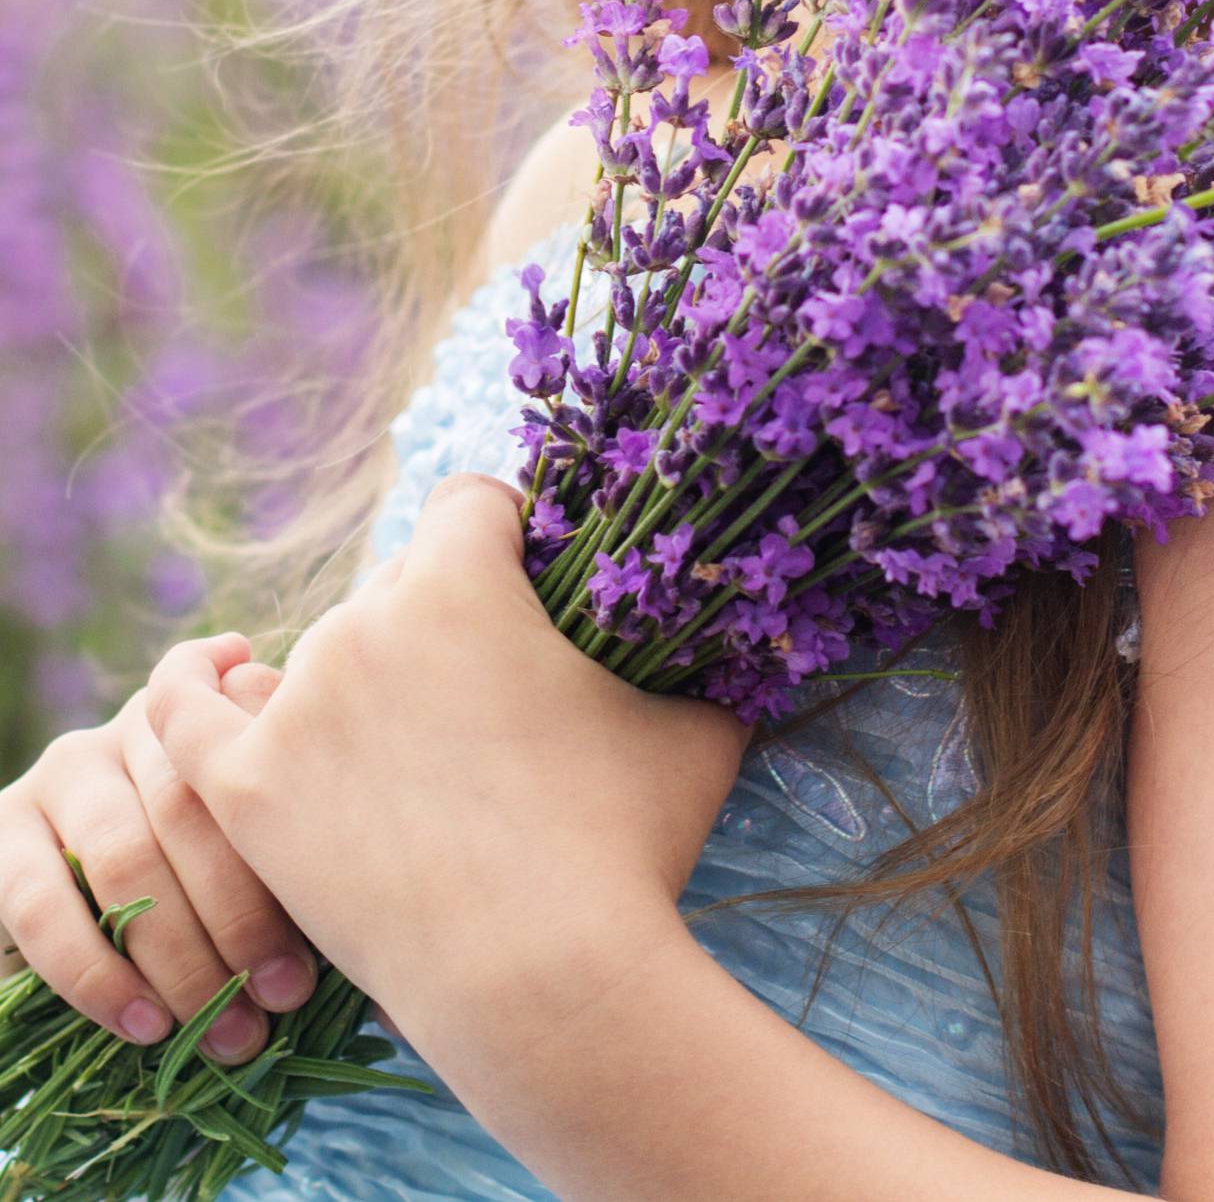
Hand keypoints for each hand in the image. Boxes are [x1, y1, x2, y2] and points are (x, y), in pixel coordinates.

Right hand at [0, 665, 315, 1061]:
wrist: (76, 880)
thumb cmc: (211, 875)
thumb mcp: (256, 844)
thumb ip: (303, 848)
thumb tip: (384, 942)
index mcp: (217, 715)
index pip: (257, 765)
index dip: (288, 859)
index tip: (329, 949)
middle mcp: (141, 726)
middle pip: (197, 811)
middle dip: (243, 917)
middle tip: (283, 1001)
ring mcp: (67, 769)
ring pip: (126, 858)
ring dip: (178, 956)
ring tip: (223, 1032)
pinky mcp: (2, 825)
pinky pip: (42, 901)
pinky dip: (94, 973)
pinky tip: (142, 1024)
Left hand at [142, 475, 751, 1021]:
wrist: (541, 976)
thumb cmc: (627, 844)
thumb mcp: (698, 726)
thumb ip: (711, 658)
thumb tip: (759, 631)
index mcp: (463, 582)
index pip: (472, 504)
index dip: (508, 534)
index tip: (533, 579)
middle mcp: (367, 618)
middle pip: (400, 580)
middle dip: (446, 621)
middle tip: (493, 703)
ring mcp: (299, 702)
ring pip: (327, 651)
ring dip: (366, 680)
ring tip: (419, 753)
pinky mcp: (249, 790)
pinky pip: (187, 714)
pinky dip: (199, 684)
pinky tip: (221, 669)